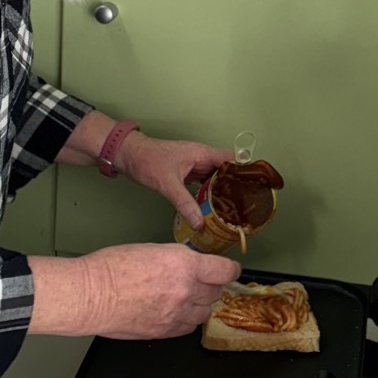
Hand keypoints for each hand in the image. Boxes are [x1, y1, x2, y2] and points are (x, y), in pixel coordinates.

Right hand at [27, 245, 240, 339]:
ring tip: (182, 298)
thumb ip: (178, 260)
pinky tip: (173, 313)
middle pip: (215, 292)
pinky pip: (188, 328)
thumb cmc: (111, 268)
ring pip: (205, 312)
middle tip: (195, 282)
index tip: (230, 271)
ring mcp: (177, 313)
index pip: (224, 270)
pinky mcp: (166, 331)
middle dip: (208, 286)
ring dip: (198, 305)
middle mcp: (185, 289)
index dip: (230, 270)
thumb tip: (192, 267)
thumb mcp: (152, 250)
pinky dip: (186, 320)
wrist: (90, 295)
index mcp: (183, 264)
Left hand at [116, 135, 232, 230]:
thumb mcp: (167, 184)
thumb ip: (184, 203)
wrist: (126, 155)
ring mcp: (193, 166)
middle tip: (243, 207)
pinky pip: (203, 185)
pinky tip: (210, 208)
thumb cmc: (146, 160)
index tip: (251, 190)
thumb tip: (200, 223)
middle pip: (226, 172)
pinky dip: (208, 195)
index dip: (243, 173)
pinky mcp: (185, 174)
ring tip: (231, 211)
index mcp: (202, 154)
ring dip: (221, 193)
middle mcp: (201, 158)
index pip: (231, 160)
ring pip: (215, 179)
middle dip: (234, 187)